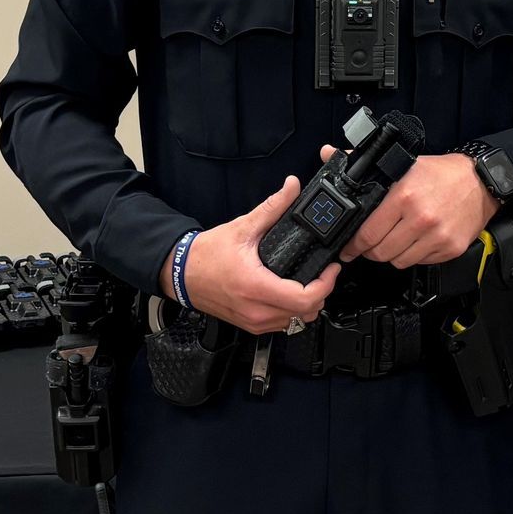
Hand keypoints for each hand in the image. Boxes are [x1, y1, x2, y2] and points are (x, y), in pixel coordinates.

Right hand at [180, 176, 339, 334]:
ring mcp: (254, 322)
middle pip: (306, 313)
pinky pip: (282, 324)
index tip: (330, 269)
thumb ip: (272, 207)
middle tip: (323, 273)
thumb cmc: (206, 256)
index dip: (325, 284)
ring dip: (308, 304)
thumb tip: (291, 188)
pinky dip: (293, 311)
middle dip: (321, 292)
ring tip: (310, 281)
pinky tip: (292, 292)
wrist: (182, 274)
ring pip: (296, 322)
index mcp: (256, 287)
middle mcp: (256, 311)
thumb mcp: (242, 227)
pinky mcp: (251, 325)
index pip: (304, 299)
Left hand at [340, 151, 499, 267]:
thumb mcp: (401, 163)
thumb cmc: (441, 173)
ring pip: (399, 262)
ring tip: (395, 239)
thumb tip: (328, 153)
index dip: (354, 245)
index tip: (349, 248)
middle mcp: (421, 218)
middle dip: (371, 250)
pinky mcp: (450, 248)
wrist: (480, 180)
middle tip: (371, 244)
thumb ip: (362, 162)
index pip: (367, 233)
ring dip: (393, 254)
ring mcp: (437, 236)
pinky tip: (416, 240)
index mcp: (404, 196)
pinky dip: (414, 255)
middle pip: (381, 252)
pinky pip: (421, 263)